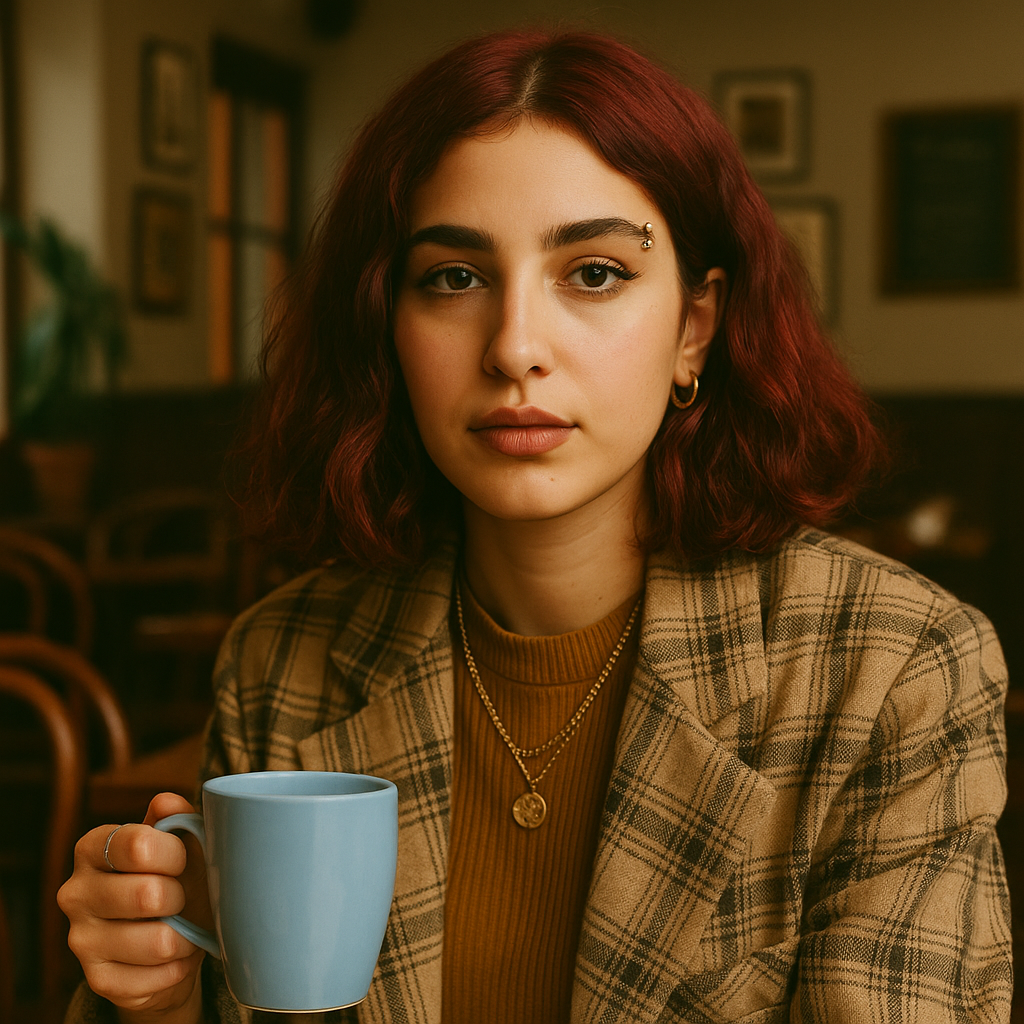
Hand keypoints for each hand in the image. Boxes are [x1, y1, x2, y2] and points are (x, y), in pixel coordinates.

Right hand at [58, 793, 213, 1023]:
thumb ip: (177, 818)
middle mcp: (76, 892)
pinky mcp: (97, 979)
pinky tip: (173, 956)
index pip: (136, 845)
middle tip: (183, 898)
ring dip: (186, 937)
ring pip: (157, 941)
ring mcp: (81, 939)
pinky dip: (177, 967)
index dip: (174, 853)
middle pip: (147, 894)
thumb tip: (166, 801)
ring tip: (185, 928)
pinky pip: (155, 976)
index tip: (182, 859)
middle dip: (182, 897)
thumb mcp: (181, 842)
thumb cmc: (176, 877)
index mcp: (94, 847)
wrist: (168, 939)